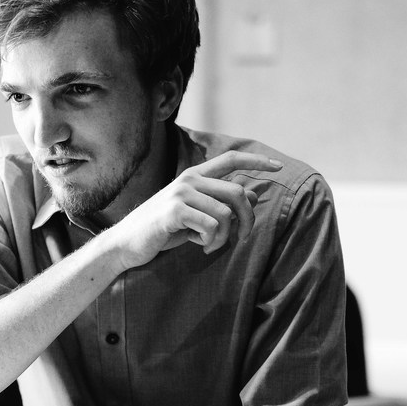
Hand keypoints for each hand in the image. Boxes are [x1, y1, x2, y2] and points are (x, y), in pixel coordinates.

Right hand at [105, 150, 281, 271]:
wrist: (128, 243)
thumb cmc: (164, 229)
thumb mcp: (197, 214)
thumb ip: (222, 202)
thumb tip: (254, 193)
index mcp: (195, 176)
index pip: (231, 159)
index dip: (256, 161)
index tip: (278, 168)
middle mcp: (189, 180)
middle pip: (237, 193)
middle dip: (248, 220)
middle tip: (243, 238)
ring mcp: (181, 194)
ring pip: (226, 214)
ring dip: (225, 237)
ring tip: (212, 245)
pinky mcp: (175, 211)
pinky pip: (212, 227)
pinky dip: (212, 242)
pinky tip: (200, 246)